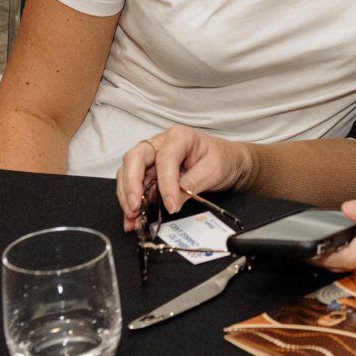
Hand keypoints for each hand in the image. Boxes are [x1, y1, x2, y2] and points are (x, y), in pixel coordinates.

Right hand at [115, 125, 252, 229]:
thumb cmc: (222, 159)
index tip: (171, 205)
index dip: (165, 184)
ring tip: (132, 218)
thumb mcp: (213, 170)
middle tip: (135, 208)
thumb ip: (192, 185)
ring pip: (129, 172)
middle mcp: (160, 143)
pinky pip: (135, 185)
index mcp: (179, 137)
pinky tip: (132, 218)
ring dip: (127, 196)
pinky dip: (131, 201)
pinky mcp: (150, 172)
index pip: (165, 159)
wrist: (228, 161)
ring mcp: (153, 157)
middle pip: (135, 159)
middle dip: (131, 185)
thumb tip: (173, 202)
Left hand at [315, 178, 355, 274]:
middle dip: (325, 258)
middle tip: (305, 247)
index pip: (346, 258)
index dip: (323, 257)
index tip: (306, 250)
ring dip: (339, 255)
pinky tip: (348, 239)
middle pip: (348, 263)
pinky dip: (355, 251)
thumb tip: (347, 210)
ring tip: (320, 242)